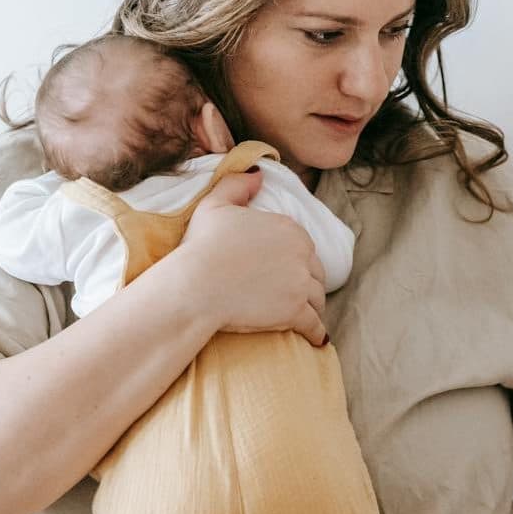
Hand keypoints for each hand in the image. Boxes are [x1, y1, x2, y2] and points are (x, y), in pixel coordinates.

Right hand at [177, 171, 328, 344]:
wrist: (195, 285)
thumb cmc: (201, 246)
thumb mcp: (215, 205)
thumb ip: (238, 185)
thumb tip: (258, 174)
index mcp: (288, 227)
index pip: (304, 247)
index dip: (297, 261)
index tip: (288, 272)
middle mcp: (301, 253)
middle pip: (315, 273)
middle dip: (308, 284)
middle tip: (299, 297)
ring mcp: (300, 283)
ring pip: (318, 299)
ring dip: (314, 308)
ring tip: (306, 316)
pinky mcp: (296, 311)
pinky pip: (316, 325)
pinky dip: (317, 333)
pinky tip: (317, 339)